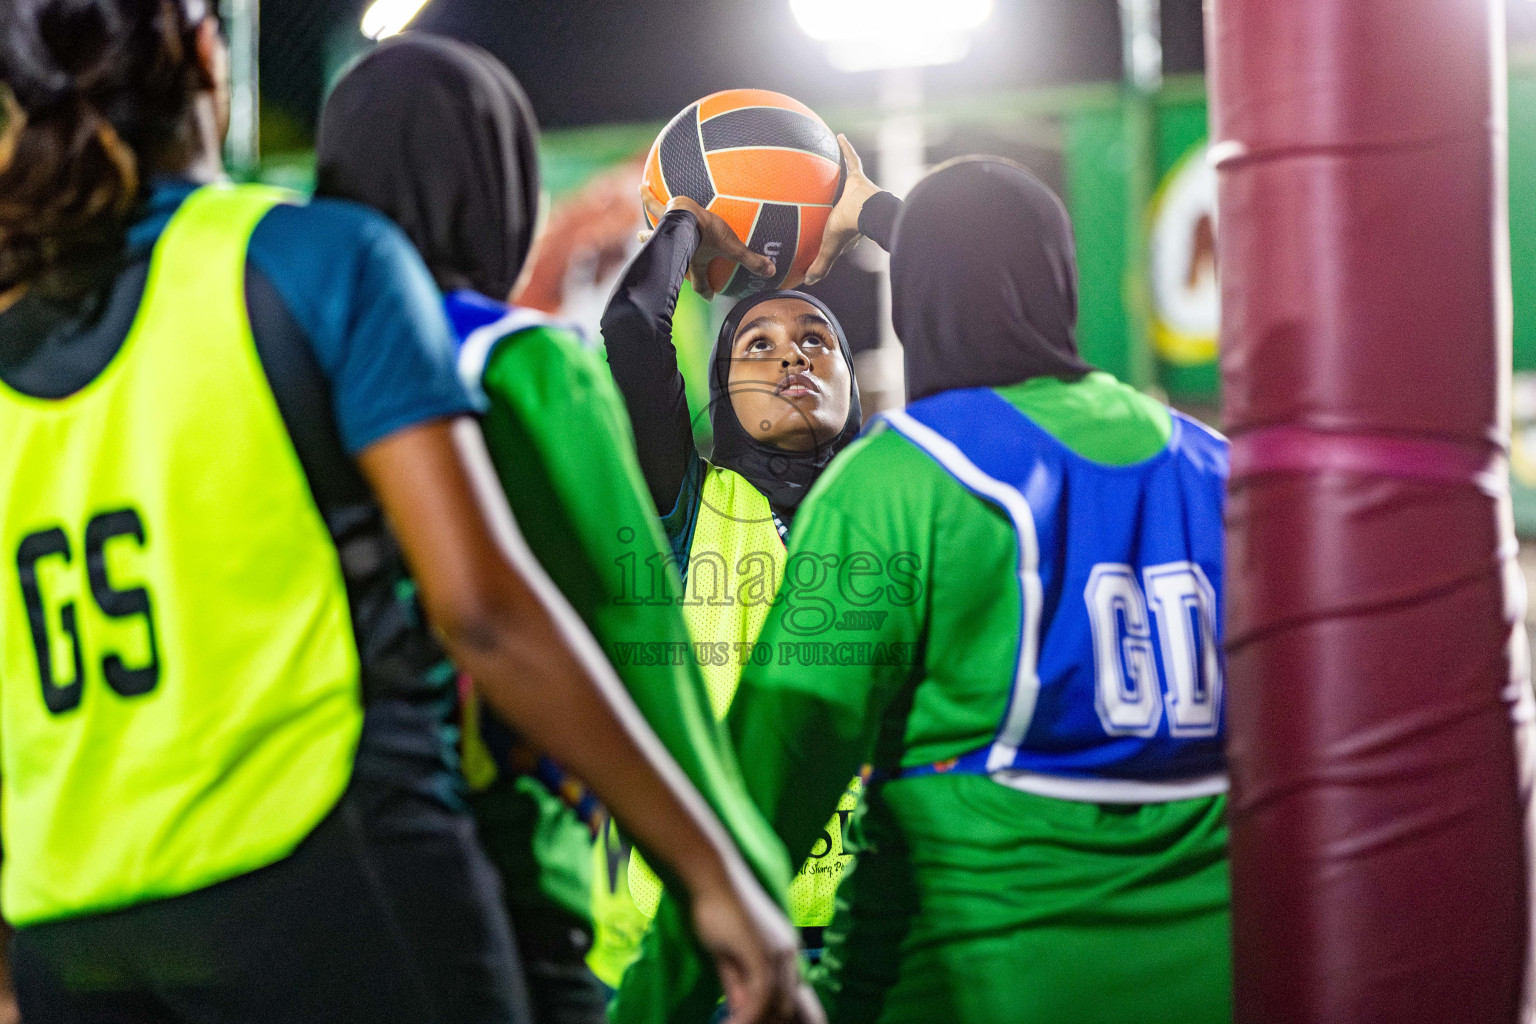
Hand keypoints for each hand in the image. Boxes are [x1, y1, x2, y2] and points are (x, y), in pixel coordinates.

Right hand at [640, 190, 774, 299]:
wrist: (685, 215)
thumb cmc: (707, 234)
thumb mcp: (731, 247)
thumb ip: (751, 259)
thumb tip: (772, 272)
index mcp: (694, 261)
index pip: (699, 281)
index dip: (705, 289)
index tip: (710, 296)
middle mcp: (675, 249)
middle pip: (670, 260)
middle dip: (669, 265)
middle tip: (657, 260)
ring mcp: (666, 231)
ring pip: (653, 234)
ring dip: (646, 233)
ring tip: (640, 235)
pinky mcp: (664, 212)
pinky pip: (654, 204)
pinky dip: (646, 196)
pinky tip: (642, 186)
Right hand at [690, 864, 825, 1023]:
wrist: (712, 876)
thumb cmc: (716, 909)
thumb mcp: (728, 956)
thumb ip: (736, 984)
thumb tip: (740, 1010)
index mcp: (786, 952)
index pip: (794, 1000)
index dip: (777, 1019)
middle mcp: (790, 954)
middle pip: (789, 1007)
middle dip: (767, 1023)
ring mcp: (779, 954)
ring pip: (778, 1008)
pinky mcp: (763, 954)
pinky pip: (762, 998)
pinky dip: (747, 1019)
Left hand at [804, 135, 883, 285]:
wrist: (868, 212)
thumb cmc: (849, 229)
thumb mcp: (830, 247)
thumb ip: (821, 263)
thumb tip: (808, 280)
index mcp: (849, 224)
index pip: (839, 225)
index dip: (834, 228)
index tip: (829, 228)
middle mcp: (855, 207)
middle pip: (845, 201)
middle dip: (840, 199)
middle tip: (830, 195)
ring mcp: (859, 191)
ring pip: (849, 181)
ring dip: (844, 172)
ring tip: (829, 163)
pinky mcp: (860, 177)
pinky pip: (852, 159)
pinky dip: (846, 147)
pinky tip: (838, 134)